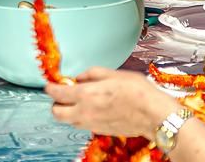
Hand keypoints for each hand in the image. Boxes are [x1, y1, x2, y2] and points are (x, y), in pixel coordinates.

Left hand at [47, 68, 179, 138]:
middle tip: (64, 93)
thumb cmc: (137, 91)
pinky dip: (81, 117)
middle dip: (56, 103)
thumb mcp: (112, 73)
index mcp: (85, 95)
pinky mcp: (100, 131)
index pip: (56, 93)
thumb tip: (79, 77)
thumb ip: (91, 74)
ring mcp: (92, 124)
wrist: (153, 115)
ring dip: (68, 111)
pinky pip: (82, 125)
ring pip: (69, 121)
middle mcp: (85, 112)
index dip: (50, 87)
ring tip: (78, 101)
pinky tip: (92, 109)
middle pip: (56, 113)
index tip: (50, 83)